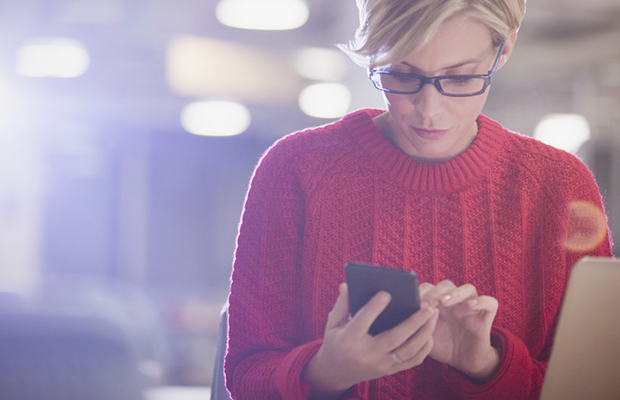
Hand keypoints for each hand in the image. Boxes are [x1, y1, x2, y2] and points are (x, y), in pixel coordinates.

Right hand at [302, 283, 438, 397]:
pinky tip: (430, 331)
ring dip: (424, 333)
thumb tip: (347, 285)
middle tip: (427, 306)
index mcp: (349, 340)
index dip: (374, 308)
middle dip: (413, 322)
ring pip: (408, 351)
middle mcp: (366, 354)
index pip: (362, 322)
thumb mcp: (333, 323)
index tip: (387, 293)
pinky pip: (413, 361)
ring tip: (433, 314)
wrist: (337, 372)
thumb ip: (342, 304)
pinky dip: (424, 347)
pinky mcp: (390, 371)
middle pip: (393, 339)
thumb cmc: (336, 341)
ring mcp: (380, 365)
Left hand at [420, 281, 499, 381]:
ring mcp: (470, 308)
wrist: (462, 362)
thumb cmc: (441, 345)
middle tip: (427, 303)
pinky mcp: (485, 318)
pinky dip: (481, 301)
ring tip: (444, 302)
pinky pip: (490, 303)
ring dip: (455, 293)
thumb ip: (417, 323)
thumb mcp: (425, 335)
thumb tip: (402, 312)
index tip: (412, 300)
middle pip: (447, 285)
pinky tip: (470, 306)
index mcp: (438, 303)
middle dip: (435, 292)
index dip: (421, 291)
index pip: (430, 287)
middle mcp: (455, 302)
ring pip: (468, 289)